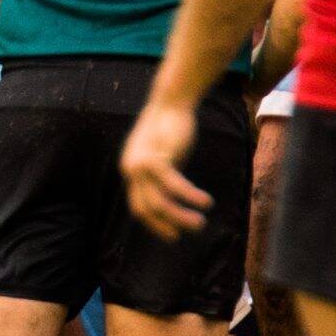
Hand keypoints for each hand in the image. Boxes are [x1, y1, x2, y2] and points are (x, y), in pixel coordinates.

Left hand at [119, 94, 210, 239]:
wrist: (171, 101)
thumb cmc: (171, 129)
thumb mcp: (164, 156)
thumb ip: (164, 176)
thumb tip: (175, 198)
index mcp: (130, 171)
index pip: (138, 206)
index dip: (155, 223)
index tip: (172, 234)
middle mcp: (130, 170)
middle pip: (147, 208)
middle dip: (167, 224)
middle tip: (189, 231)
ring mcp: (141, 165)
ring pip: (160, 202)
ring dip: (180, 216)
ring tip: (200, 222)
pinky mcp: (156, 158)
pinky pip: (174, 186)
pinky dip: (190, 196)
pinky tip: (205, 202)